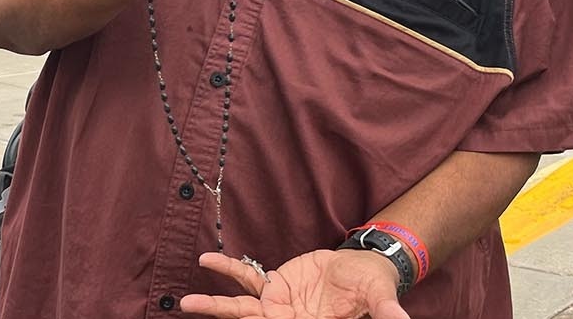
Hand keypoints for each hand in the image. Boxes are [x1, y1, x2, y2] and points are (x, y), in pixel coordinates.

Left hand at [180, 250, 410, 318]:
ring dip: (215, 306)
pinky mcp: (275, 285)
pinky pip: (247, 278)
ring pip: (241, 309)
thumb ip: (385, 310)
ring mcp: (278, 305)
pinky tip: (208, 261)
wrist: (363, 268)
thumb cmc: (371, 285)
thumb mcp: (378, 296)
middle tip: (192, 312)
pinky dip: (228, 269)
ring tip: (187, 305)